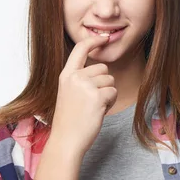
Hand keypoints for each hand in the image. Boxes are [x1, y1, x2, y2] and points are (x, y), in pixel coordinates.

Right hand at [49, 33, 117, 154]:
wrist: (66, 140)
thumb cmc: (69, 120)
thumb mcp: (68, 93)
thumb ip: (79, 79)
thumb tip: (100, 69)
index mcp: (66, 75)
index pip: (80, 49)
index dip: (93, 42)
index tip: (103, 38)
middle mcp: (75, 77)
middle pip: (103, 68)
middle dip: (104, 83)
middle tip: (91, 100)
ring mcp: (86, 86)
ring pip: (110, 81)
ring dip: (107, 94)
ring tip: (93, 107)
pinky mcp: (97, 97)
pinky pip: (113, 93)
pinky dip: (110, 103)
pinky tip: (98, 112)